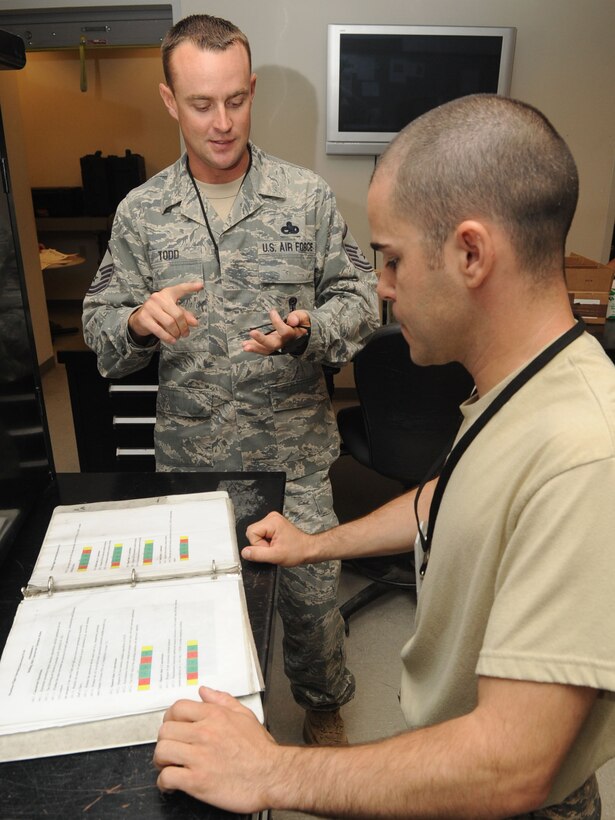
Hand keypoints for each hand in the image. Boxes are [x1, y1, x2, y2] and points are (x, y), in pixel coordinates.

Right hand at [128, 282, 203, 343]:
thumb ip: (184, 315)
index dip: (190, 287)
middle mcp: (158, 297)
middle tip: (186, 333)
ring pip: (170, 323)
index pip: (180, 289)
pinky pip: (159, 331)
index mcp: (167, 293)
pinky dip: (168, 337)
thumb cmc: (159, 314)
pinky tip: (172, 340)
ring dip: (176, 333)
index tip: (201, 286)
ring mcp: (150, 307)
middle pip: (178, 314)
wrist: (139, 319)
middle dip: (184, 327)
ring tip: (178, 336)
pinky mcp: (144, 318)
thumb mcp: (172, 311)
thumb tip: (195, 323)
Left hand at [154, 686, 278, 812]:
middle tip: (170, 749)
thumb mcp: (245, 716)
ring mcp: (199, 757)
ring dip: (161, 761)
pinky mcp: (197, 781)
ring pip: (162, 752)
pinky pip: (167, 778)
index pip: (177, 708)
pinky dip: (164, 783)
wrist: (272, 776)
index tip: (173, 728)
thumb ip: (223, 700)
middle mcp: (204, 733)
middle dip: (164, 741)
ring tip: (168, 766)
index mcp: (214, 716)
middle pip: (165, 730)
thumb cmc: (261, 750)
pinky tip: (171, 785)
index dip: (170, 718)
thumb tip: (205, 691)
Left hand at [242, 309, 309, 355]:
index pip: (285, 331)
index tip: (272, 311)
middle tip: (252, 332)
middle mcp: (285, 343)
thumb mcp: (303, 317)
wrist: (302, 333)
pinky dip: (254, 347)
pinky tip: (245, 345)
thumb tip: (292, 320)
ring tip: (245, 345)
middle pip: (273, 345)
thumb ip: (298, 317)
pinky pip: (263, 348)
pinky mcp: (272, 345)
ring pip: (266, 349)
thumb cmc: (301, 323)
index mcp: (293, 335)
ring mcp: (277, 345)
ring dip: (255, 347)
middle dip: (262, 340)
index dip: (277, 322)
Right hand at [243, 511, 313, 565]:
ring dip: (264, 543)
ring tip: (276, 546)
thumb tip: (245, 552)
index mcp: (272, 521)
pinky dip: (266, 541)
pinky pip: (262, 533)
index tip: (270, 548)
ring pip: (257, 533)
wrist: (307, 549)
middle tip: (273, 548)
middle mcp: (271, 517)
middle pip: (253, 532)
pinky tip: (276, 543)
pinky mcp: (273, 524)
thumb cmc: (297, 551)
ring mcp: (272, 520)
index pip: (251, 532)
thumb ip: (258, 554)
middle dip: (261, 544)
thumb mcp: (275, 556)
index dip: (258, 545)